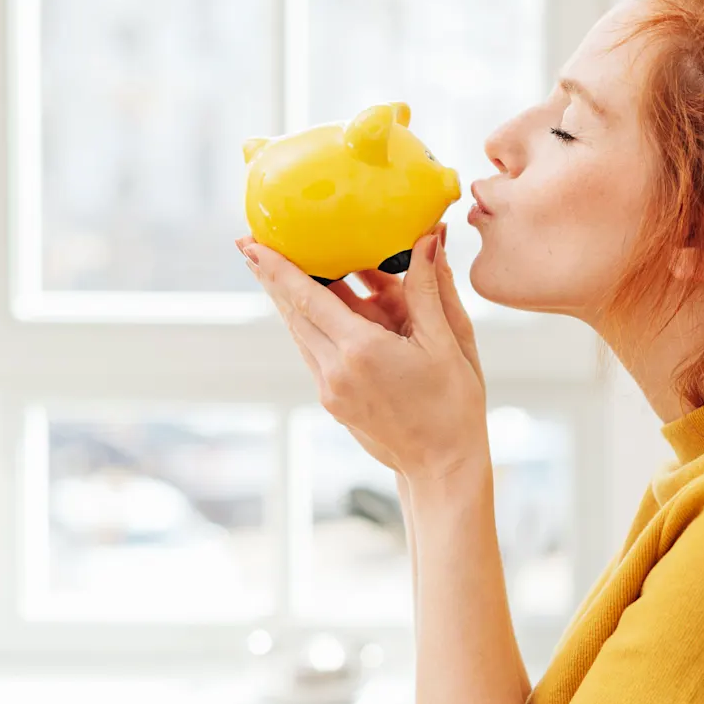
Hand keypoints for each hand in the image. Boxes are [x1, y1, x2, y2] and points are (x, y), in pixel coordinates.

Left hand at [238, 224, 487, 491]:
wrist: (443, 465)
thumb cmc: (454, 404)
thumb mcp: (449, 342)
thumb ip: (429, 288)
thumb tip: (428, 239)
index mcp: (362, 350)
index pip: (307, 297)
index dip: (277, 268)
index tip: (252, 243)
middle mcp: (336, 370)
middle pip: (292, 313)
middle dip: (270, 277)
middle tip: (249, 244)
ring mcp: (330, 389)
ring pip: (299, 334)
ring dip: (287, 301)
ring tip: (273, 270)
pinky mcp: (332, 402)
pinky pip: (313, 353)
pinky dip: (307, 325)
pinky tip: (311, 310)